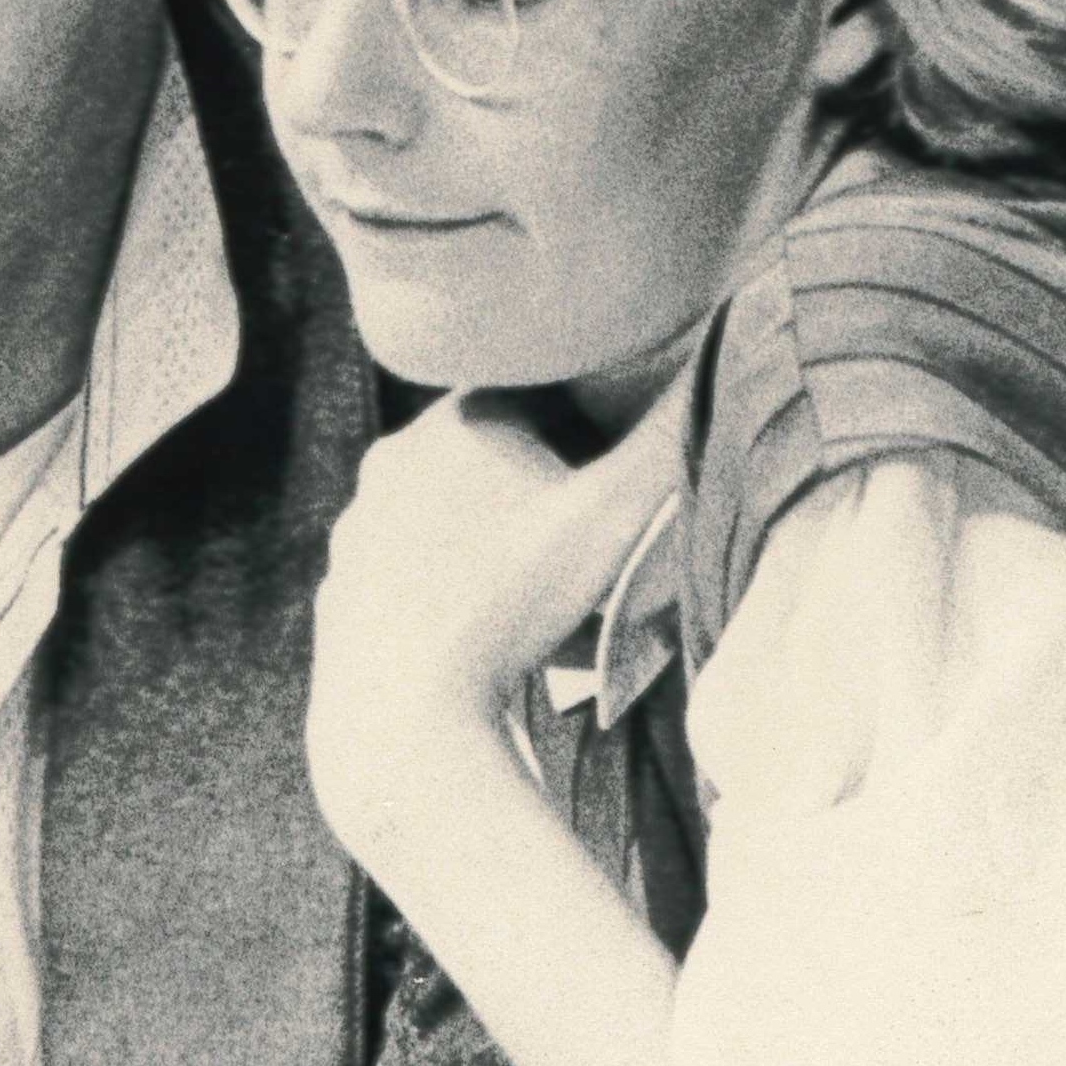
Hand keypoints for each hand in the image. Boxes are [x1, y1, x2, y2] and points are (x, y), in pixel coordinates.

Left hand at [304, 393, 683, 846]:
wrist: (408, 708)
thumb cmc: (515, 602)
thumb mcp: (611, 517)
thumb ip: (667, 439)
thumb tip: (723, 357)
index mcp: (456, 421)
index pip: (540, 396)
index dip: (591, 430)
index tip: (622, 476)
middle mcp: (393, 457)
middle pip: (491, 456)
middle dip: (543, 489)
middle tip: (591, 546)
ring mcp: (359, 523)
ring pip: (446, 515)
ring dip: (494, 541)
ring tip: (545, 596)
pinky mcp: (343, 585)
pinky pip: (411, 574)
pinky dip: (449, 591)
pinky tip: (485, 628)